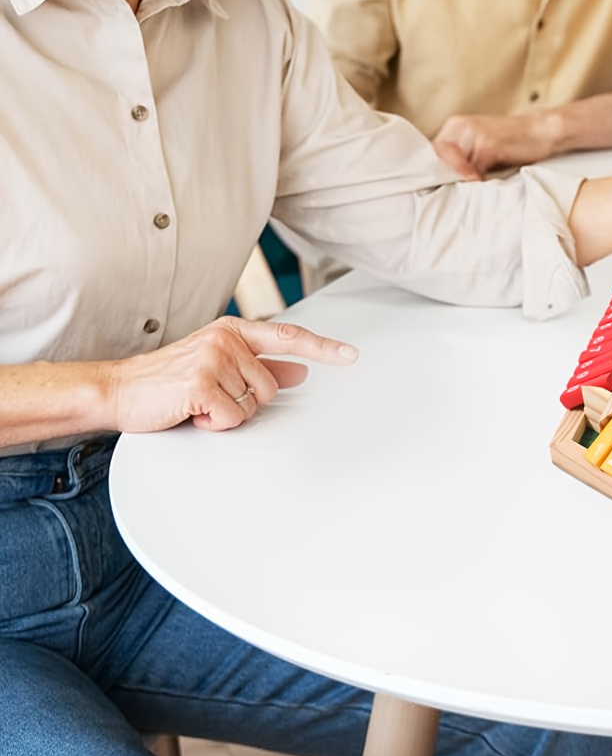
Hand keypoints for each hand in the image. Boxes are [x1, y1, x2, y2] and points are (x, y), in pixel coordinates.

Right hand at [102, 318, 358, 433]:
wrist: (117, 390)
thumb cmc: (167, 380)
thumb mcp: (217, 366)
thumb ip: (260, 366)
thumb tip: (299, 371)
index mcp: (233, 330)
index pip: (289, 336)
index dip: (323, 348)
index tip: (350, 355)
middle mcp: (226, 340)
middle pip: (271, 386)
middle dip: (246, 401)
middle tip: (212, 397)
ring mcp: (214, 359)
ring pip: (253, 404)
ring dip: (227, 413)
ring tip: (198, 403)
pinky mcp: (202, 384)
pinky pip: (232, 418)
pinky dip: (214, 424)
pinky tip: (191, 412)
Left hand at [432, 111, 560, 178]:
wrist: (542, 131)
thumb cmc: (513, 143)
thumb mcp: (480, 146)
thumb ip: (461, 157)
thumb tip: (440, 181)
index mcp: (455, 125)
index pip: (432, 152)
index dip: (434, 171)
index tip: (438, 186)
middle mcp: (460, 126)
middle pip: (438, 159)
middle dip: (445, 177)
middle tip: (453, 190)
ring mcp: (473, 135)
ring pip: (454, 167)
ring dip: (460, 182)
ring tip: (471, 189)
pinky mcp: (487, 145)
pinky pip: (472, 171)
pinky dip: (475, 182)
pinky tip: (483, 186)